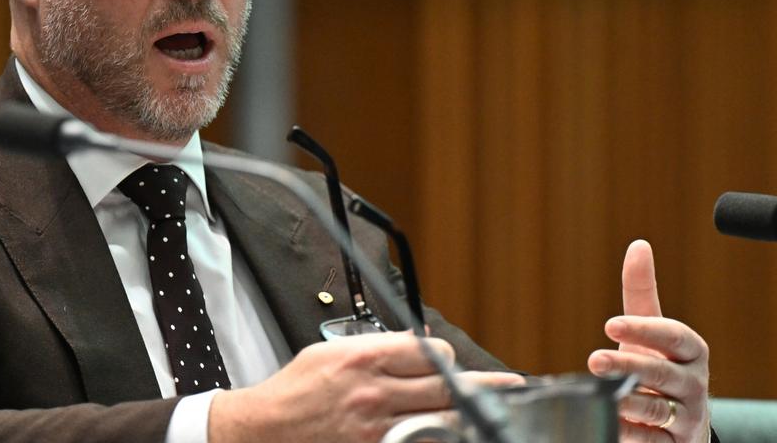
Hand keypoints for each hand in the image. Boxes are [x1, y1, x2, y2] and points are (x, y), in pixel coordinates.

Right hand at [209, 332, 522, 442]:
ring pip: (442, 418)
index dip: (447, 357)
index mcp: (366, 359)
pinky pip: (421, 442)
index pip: (430, 352)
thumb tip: (415, 344)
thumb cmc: (296, 390)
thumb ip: (376, 346)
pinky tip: (455, 433)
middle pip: (446, 385)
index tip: (452, 362)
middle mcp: (376, 392)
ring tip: (499, 411)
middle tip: (510, 385)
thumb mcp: (331, 351)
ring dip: (470, 414)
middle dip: (482, 385)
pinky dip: (441, 437)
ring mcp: (377, 428)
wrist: (265, 429)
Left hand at [587, 240, 710, 442]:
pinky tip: (612, 425)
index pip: (672, 335)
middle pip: (662, 372)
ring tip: (606, 395)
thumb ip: (641, 292)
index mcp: (691, 351)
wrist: (681, 426)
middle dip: (628, 366)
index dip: (644, 329)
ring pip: (658, 410)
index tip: (610, 324)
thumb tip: (639, 245)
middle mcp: (694, 384)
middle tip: (595, 359)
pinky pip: (652, 441)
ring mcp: (687, 417)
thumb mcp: (650, 332)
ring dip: (630, 401)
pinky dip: (632, 435)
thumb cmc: (660, 367)